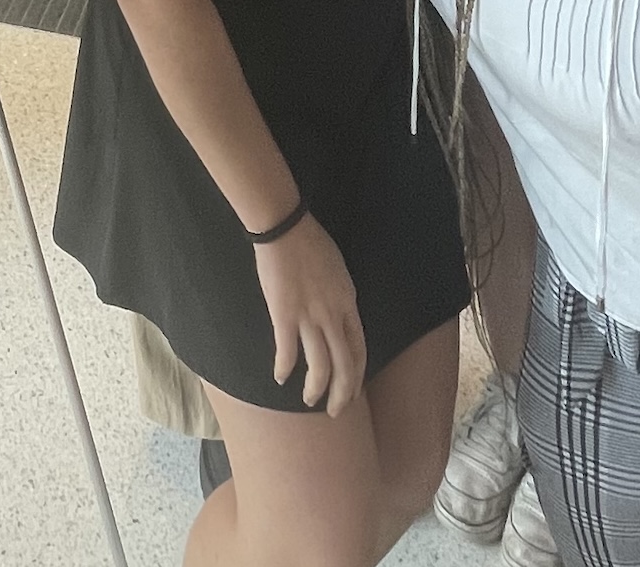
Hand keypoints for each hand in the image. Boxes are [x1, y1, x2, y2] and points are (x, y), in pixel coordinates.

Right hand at [250, 215, 367, 415]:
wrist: (286, 229)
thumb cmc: (312, 244)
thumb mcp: (339, 273)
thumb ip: (340, 300)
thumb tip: (338, 319)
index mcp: (348, 304)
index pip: (360, 350)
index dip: (357, 376)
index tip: (352, 391)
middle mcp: (333, 316)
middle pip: (345, 366)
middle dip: (342, 394)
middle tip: (335, 411)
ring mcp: (309, 317)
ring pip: (320, 366)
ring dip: (316, 389)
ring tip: (310, 400)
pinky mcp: (284, 315)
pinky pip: (288, 351)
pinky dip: (284, 368)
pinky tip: (279, 377)